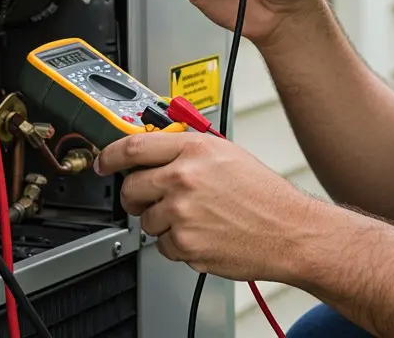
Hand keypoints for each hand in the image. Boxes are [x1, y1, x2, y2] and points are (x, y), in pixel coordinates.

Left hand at [95, 131, 322, 282]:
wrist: (289, 231)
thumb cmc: (264, 195)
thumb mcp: (227, 154)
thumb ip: (188, 149)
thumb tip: (156, 150)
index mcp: (194, 149)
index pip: (133, 147)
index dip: (110, 156)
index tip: (103, 162)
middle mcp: (184, 178)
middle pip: (131, 187)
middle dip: (135, 196)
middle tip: (147, 199)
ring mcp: (183, 213)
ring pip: (146, 220)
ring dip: (163, 222)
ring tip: (196, 218)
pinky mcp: (186, 244)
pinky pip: (164, 246)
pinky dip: (178, 244)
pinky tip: (204, 234)